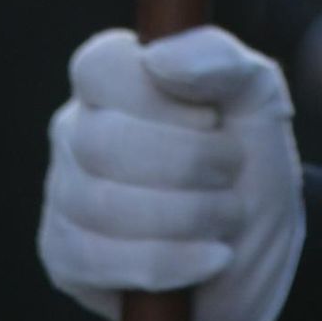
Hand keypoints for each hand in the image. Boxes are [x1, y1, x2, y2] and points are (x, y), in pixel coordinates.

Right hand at [38, 25, 305, 320]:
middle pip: (102, 142)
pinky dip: (169, 262)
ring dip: (187, 215)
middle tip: (231, 171)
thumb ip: (220, 61)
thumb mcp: (258, 98)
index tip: (211, 119)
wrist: (256, 249)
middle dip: (186, 164)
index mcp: (114, 79)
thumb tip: (156, 58)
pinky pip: (97, 260)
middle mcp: (77, 130)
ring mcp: (63, 193)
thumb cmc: (250, 159)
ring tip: (228, 216)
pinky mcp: (64, 256)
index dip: (159, 98)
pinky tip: (211, 258)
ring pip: (101, 205)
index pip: (100, 68)